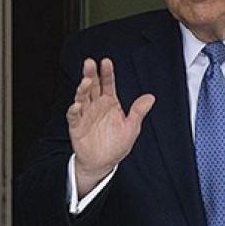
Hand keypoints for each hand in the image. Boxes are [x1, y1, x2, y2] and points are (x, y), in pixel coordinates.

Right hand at [67, 57, 154, 193]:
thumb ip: (138, 112)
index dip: (107, 73)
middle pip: (93, 86)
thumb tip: (150, 97)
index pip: (108, 84)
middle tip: (90, 63)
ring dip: (82, 89)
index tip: (106, 62)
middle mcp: (96, 106)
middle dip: (91, 74)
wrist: (103, 163)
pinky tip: (77, 105)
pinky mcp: (76, 126)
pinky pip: (73, 116)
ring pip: (82, 97)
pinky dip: (74, 110)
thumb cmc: (117, 144)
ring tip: (86, 82)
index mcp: (110, 103)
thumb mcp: (131, 127)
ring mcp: (85, 115)